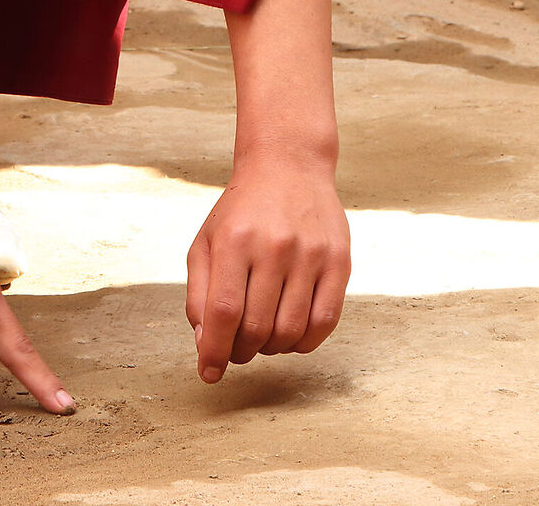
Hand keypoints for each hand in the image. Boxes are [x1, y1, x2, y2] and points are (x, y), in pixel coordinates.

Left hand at [185, 154, 349, 382]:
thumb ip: (199, 294)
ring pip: (291, 331)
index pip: (223, 313)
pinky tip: (290, 335)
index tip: (210, 373)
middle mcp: (274, 246)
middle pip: (257, 327)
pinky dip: (304, 342)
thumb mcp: (206, 242)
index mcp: (234, 241)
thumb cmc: (241, 211)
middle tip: (236, 348)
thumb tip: (206, 345)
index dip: (214, 351)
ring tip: (262, 338)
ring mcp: (311, 254)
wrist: (289, 166)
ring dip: (272, 349)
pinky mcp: (339, 261)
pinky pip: (325, 322)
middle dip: (241, 351)